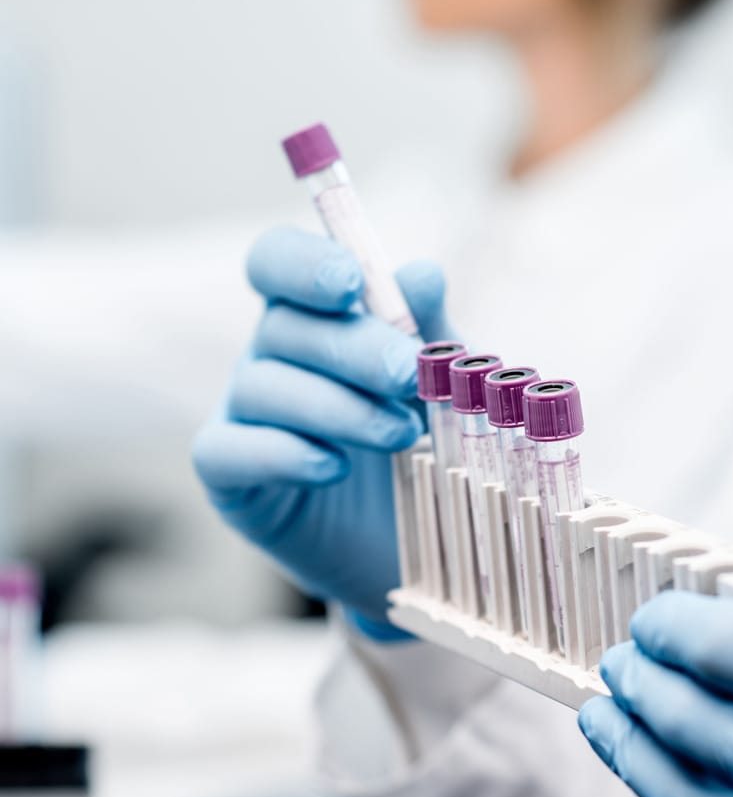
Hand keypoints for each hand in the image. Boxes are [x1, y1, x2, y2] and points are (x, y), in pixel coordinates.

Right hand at [193, 227, 453, 627]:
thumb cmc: (426, 440)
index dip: (304, 263)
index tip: (351, 285)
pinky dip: (282, 454)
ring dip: (336, 407)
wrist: (418, 536)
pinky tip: (334, 468)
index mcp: (315, 314)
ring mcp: (242, 413)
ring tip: (401, 435)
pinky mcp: (229, 477)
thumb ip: (430, 330)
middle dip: (352, 348)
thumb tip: (421, 272)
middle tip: (408, 377)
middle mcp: (270, 354)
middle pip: (283, 325)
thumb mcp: (441, 382)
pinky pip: (228, 451)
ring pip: (262, 387)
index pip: (277, 260)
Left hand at [579, 592, 732, 796]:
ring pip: (671, 790)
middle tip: (622, 657)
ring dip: (626, 743)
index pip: (714, 646)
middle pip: (679, 715)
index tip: (653, 616)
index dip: (668, 623)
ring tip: (605, 711)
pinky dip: (674, 796)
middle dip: (638, 676)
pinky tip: (658, 770)